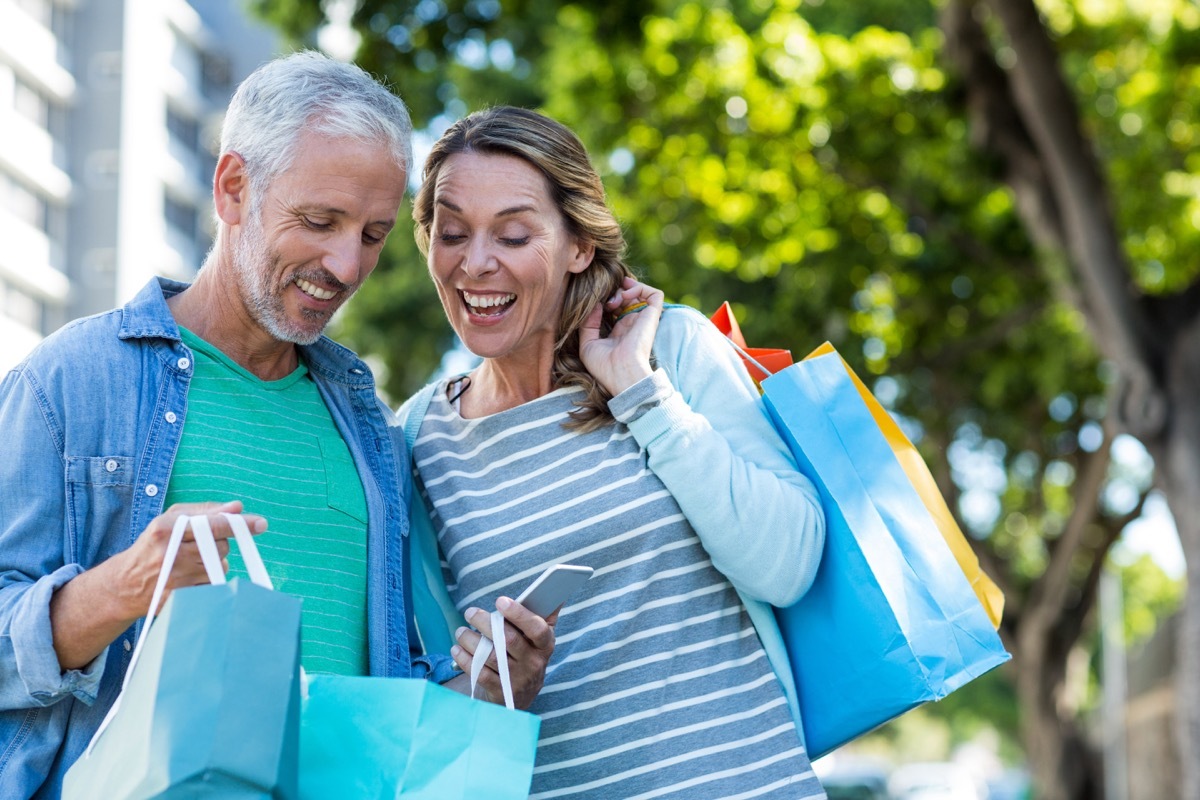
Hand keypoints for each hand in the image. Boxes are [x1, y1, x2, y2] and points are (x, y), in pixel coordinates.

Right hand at [50, 500, 267, 669]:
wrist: (125, 585)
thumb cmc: (154, 545)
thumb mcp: (171, 520)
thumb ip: (205, 510)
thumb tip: (238, 508)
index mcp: (165, 529)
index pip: (211, 525)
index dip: (238, 524)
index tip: (261, 524)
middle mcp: (170, 554)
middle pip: (221, 546)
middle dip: (218, 544)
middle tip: (198, 546)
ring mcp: (175, 579)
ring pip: (221, 566)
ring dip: (214, 563)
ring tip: (189, 563)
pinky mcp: (180, 598)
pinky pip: (213, 585)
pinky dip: (208, 580)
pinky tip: (188, 578)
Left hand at [450, 597, 556, 708]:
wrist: (521, 695)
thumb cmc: (527, 654)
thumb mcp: (540, 638)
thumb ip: (545, 615)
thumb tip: (555, 591)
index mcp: (545, 645)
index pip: (537, 628)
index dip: (519, 614)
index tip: (500, 601)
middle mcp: (534, 663)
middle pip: (508, 640)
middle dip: (485, 623)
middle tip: (470, 612)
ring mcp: (517, 679)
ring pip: (491, 656)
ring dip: (471, 640)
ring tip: (460, 631)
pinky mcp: (501, 692)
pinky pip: (480, 673)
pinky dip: (465, 659)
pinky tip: (457, 649)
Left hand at [578, 277, 663, 395]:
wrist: (621, 374)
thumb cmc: (604, 366)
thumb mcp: (587, 344)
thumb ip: (588, 323)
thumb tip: (596, 304)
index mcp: (619, 331)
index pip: (617, 308)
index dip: (606, 300)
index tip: (596, 303)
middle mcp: (632, 324)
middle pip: (627, 298)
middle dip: (614, 292)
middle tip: (605, 302)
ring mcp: (642, 319)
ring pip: (640, 293)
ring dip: (625, 290)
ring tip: (613, 300)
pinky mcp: (652, 316)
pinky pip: (655, 295)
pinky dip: (640, 288)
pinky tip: (625, 295)